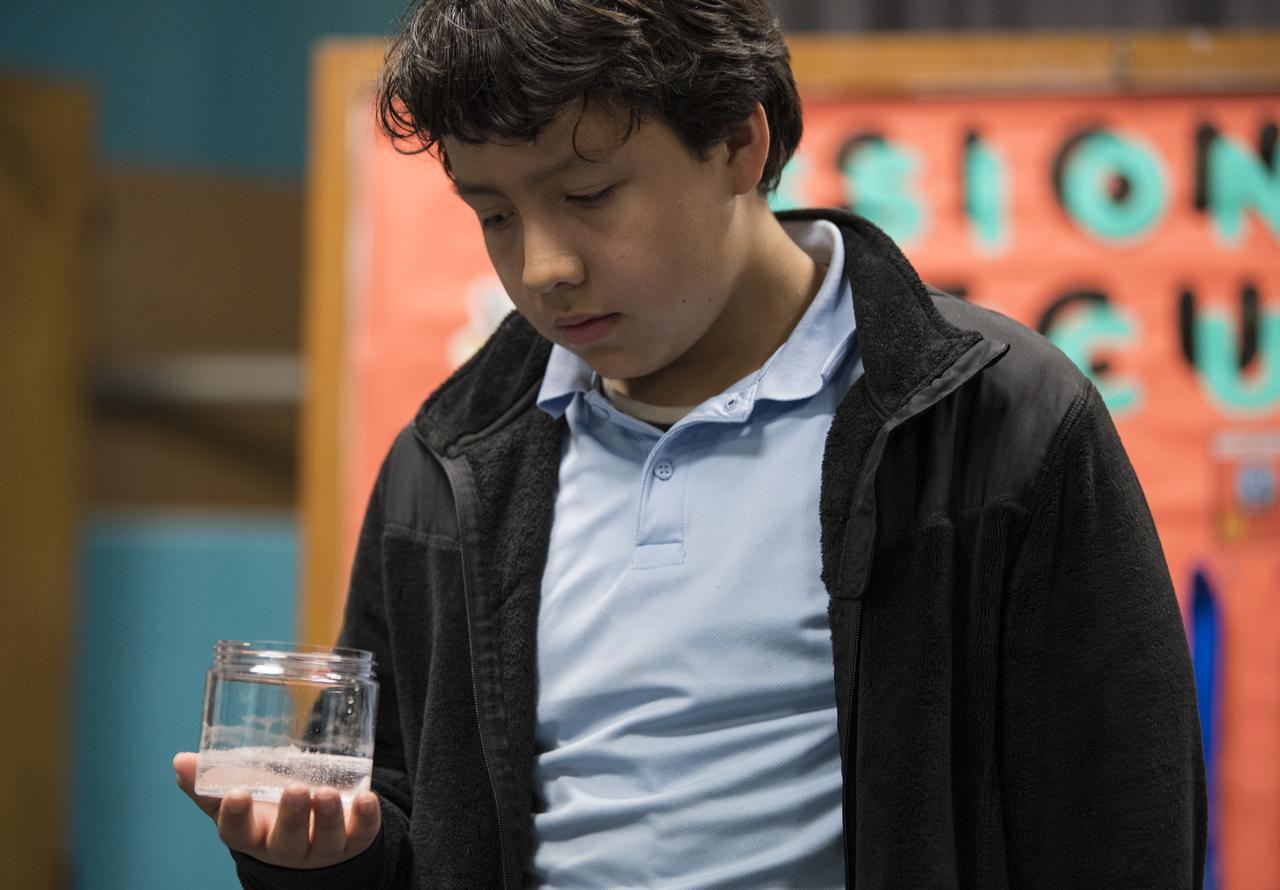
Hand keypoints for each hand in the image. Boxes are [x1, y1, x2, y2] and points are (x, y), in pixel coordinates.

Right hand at [173, 752, 380, 868]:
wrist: (311, 835)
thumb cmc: (266, 810)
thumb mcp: (237, 797)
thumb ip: (210, 782)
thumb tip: (180, 760)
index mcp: (253, 835)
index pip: (237, 832)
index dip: (235, 816)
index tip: (237, 794)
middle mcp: (286, 847)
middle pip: (287, 840)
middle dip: (292, 817)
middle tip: (296, 791)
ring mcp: (322, 847)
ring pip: (326, 839)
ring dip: (329, 817)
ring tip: (329, 793)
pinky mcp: (354, 840)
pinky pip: (363, 834)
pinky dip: (367, 817)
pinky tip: (369, 798)